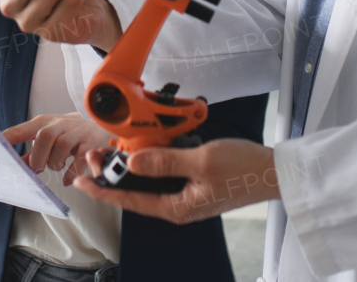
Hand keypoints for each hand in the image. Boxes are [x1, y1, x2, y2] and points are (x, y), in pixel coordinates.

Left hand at [3, 113, 113, 186]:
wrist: (101, 126)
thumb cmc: (68, 134)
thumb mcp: (49, 137)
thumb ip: (31, 152)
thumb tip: (13, 166)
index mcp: (45, 122)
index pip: (24, 129)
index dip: (10, 137)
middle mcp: (61, 124)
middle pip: (44, 136)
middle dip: (38, 156)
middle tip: (38, 168)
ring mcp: (77, 132)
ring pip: (62, 146)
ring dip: (55, 163)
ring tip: (56, 168)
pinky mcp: (91, 143)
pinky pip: (80, 158)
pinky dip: (71, 172)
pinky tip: (67, 179)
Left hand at [73, 139, 279, 223]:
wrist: (274, 172)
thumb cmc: (243, 169)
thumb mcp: (200, 161)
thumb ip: (164, 161)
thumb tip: (132, 163)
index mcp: (177, 207)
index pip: (130, 201)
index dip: (103, 190)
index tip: (82, 181)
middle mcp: (179, 205)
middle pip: (137, 192)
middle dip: (113, 175)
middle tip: (94, 157)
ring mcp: (187, 195)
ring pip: (149, 182)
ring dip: (131, 166)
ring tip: (112, 151)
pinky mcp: (194, 183)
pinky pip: (165, 174)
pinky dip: (151, 161)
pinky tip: (145, 149)